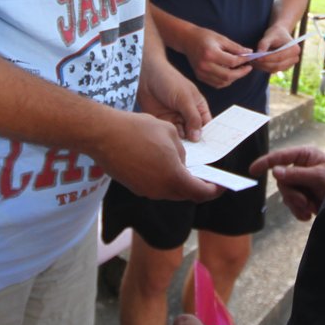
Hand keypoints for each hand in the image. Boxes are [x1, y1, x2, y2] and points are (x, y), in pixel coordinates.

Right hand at [95, 113, 221, 202]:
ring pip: (169, 190)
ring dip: (179, 181)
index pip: (201, 192)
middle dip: (197, 186)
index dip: (214, 190)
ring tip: (184, 166)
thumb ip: (181, 151)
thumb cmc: (139, 130)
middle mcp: (161, 190)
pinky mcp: (133, 186)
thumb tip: (180, 160)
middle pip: (185, 194)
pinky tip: (162, 163)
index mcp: (175, 177)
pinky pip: (155, 185)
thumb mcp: (170, 133)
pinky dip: (163, 178)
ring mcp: (145, 190)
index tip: (220, 185)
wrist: (104, 134)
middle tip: (205, 177)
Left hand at [139, 59, 210, 140]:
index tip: (207, 147)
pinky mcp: (163, 121)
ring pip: (182, 136)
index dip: (208, 135)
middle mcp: (188, 114)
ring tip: (183, 148)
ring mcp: (175, 118)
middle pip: (194, 132)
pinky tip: (172, 143)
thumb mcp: (184, 98)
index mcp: (198, 107)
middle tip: (194, 151)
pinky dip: (171, 139)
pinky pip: (169, 134)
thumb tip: (198, 137)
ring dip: (183, 142)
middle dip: (194, 141)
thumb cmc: (169, 81)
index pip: (207, 124)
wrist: (147, 75)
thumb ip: (192, 117)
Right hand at [180, 26, 252, 88]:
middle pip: (228, 76)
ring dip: (234, 78)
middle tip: (248, 68)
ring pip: (223, 82)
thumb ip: (235, 47)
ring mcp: (201, 72)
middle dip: (241, 73)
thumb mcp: (221, 38)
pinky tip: (230, 73)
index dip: (243, 61)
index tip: (250, 59)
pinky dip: (225, 81)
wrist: (187, 39)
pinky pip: (216, 84)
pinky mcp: (199, 76)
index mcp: (210, 54)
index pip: (232, 62)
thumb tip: (249, 53)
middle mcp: (205, 65)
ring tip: (239, 70)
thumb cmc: (204, 36)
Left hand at [249, 23, 302, 73]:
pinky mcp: (284, 68)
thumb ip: (263, 44)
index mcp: (294, 49)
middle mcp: (295, 58)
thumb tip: (259, 54)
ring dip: (263, 66)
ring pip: (274, 69)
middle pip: (277, 65)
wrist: (280, 34)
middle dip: (264, 63)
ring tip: (253, 61)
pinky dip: (264, 67)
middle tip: (252, 61)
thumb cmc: (275, 33)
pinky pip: (273, 70)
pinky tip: (258, 62)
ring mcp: (290, 64)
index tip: (257, 57)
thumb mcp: (269, 36)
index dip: (268, 58)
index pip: (280, 56)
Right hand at [249, 145, 324, 221]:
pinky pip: (292, 205)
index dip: (265, 163)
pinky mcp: (304, 197)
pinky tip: (310, 214)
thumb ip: (296, 175)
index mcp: (305, 156)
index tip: (252, 171)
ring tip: (311, 208)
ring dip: (297, 204)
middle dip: (292, 194)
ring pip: (286, 195)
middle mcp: (301, 168)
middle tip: (305, 202)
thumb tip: (275, 171)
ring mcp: (302, 183)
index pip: (280, 157)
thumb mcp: (318, 177)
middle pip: (282, 181)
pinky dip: (299, 212)